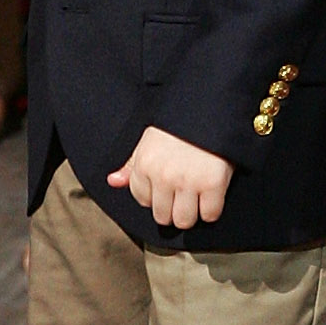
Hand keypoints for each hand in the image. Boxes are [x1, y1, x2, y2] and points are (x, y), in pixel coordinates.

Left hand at [108, 127, 233, 229]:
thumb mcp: (149, 138)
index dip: (155, 195)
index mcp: (145, 163)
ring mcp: (188, 181)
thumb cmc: (179, 123)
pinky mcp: (213, 184)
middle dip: (172, 209)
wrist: (210, 104)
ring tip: (196, 197)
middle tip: (183, 194)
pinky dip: (212, 209)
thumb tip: (112, 181)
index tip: (166, 186)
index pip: (142, 200)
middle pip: (163, 217)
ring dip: (191, 213)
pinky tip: (212, 194)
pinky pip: (210, 215)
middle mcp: (163, 175)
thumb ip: (131, 163)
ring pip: (184, 221)